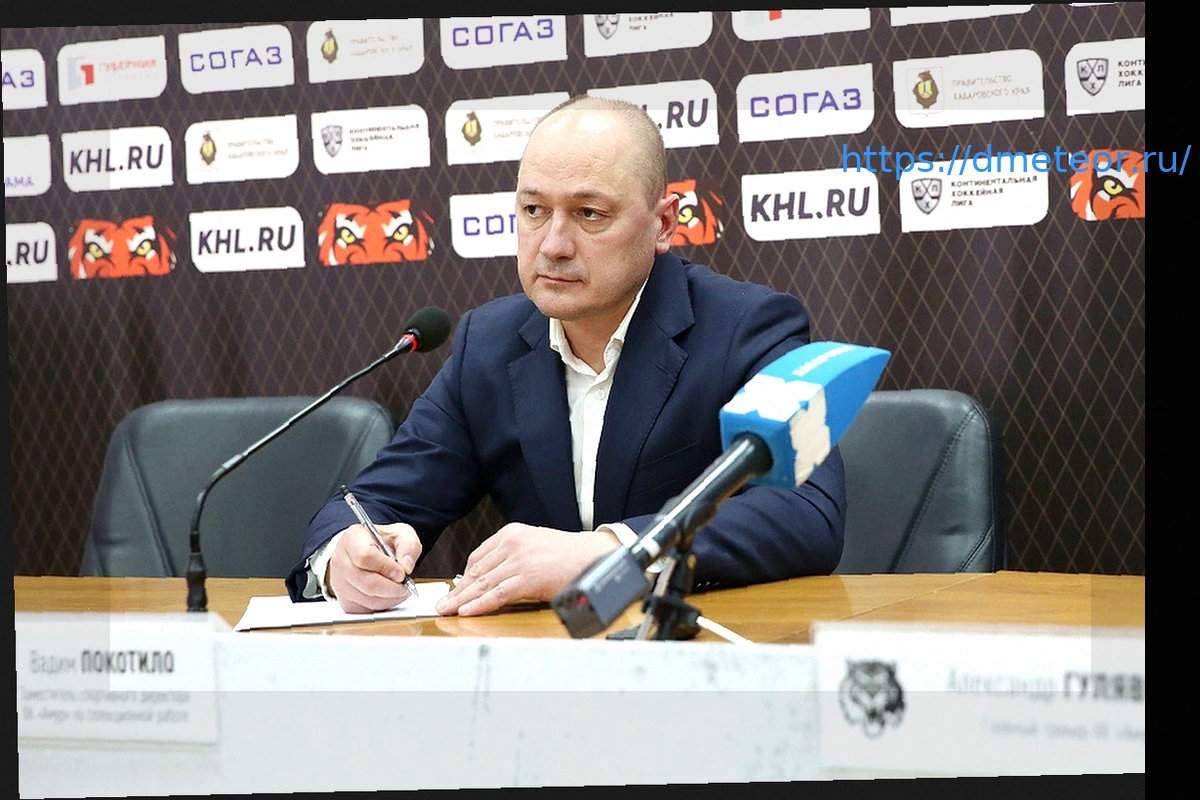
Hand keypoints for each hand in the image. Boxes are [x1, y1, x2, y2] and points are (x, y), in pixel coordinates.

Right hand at [326, 522, 421, 613]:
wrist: (365, 551)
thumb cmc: (381, 542)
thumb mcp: (400, 534)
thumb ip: (408, 545)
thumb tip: (406, 566)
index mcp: (352, 539)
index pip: (365, 556)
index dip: (386, 568)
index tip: (401, 572)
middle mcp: (341, 561)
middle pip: (367, 583)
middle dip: (393, 587)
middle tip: (406, 585)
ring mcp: (340, 583)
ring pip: (368, 599)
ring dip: (391, 598)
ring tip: (401, 589)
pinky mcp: (344, 600)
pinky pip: (366, 609)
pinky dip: (384, 606)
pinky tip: (390, 595)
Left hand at [435, 523, 619, 616]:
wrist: (592, 556)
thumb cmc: (565, 555)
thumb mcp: (533, 545)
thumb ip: (510, 556)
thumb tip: (486, 577)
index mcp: (511, 533)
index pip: (478, 557)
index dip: (463, 578)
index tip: (454, 591)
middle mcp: (512, 543)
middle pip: (477, 571)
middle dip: (458, 591)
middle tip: (442, 604)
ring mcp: (520, 560)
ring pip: (483, 583)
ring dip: (463, 600)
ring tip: (448, 611)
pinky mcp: (528, 577)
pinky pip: (498, 594)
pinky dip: (480, 604)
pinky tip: (468, 611)